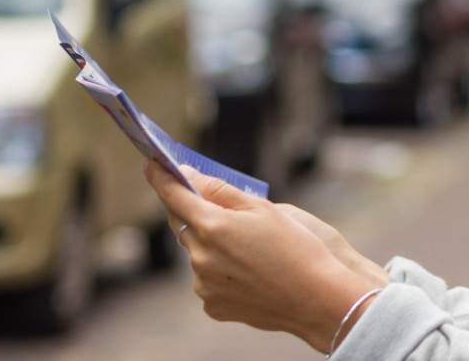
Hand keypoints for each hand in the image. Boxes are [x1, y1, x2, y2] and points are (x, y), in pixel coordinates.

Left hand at [146, 161, 380, 350]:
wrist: (316, 298)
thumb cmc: (295, 247)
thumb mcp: (262, 208)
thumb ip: (220, 191)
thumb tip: (190, 177)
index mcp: (212, 227)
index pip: (174, 196)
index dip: (161, 178)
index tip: (152, 164)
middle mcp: (200, 258)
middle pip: (182, 224)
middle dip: (193, 211)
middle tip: (215, 204)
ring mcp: (204, 285)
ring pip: (196, 253)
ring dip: (210, 243)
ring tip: (250, 247)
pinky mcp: (213, 305)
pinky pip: (207, 279)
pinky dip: (220, 269)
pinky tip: (249, 271)